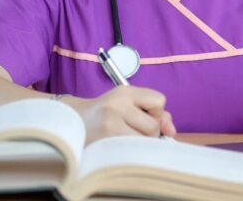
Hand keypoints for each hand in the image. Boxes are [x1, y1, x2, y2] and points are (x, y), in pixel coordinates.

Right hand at [62, 86, 176, 142]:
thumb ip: (155, 113)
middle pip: (153, 125)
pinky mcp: (106, 140)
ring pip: (145, 140)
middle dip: (148, 133)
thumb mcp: (127, 105)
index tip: (143, 117)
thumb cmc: (105, 115)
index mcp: (124, 91)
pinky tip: (119, 147)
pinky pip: (134, 151)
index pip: (159, 101)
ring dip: (140, 143)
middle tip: (130, 131)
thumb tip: (172, 131)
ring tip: (124, 139)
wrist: (70, 123)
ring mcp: (110, 123)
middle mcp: (117, 104)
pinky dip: (131, 152)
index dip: (155, 113)